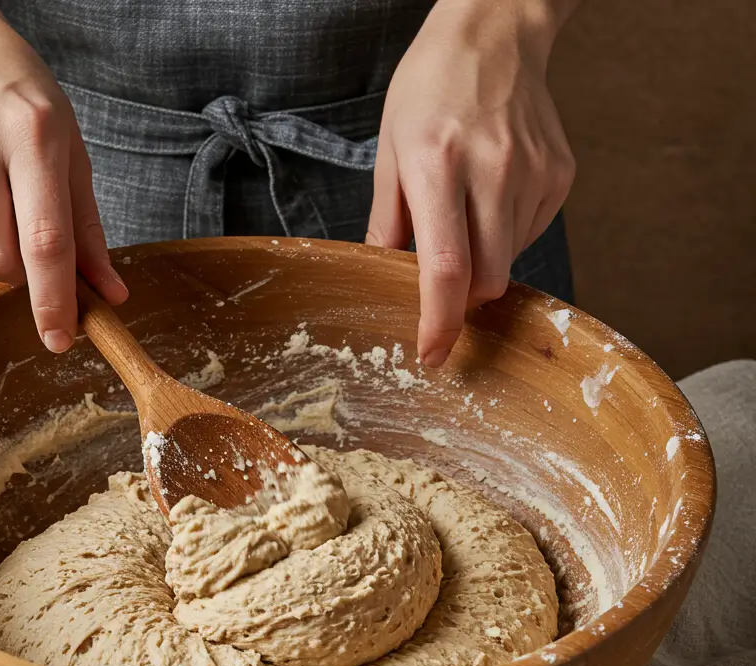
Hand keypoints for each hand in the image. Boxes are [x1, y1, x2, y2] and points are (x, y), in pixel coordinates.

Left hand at [367, 0, 576, 366]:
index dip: (439, 322)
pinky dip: (505, 236)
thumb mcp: (389, 148)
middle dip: (461, 299)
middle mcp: (492, 170)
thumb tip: (384, 277)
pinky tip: (491, 195)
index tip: (432, 354)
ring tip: (466, 211)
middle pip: (486, 279)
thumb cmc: (431, 88)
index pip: (445, 268)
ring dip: (483, 262)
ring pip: (509, 263)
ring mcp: (533, 173)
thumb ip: (386, 220)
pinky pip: (528, 236)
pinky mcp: (560, 175)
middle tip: (441, 280)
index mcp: (437, 165)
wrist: (497, 31)